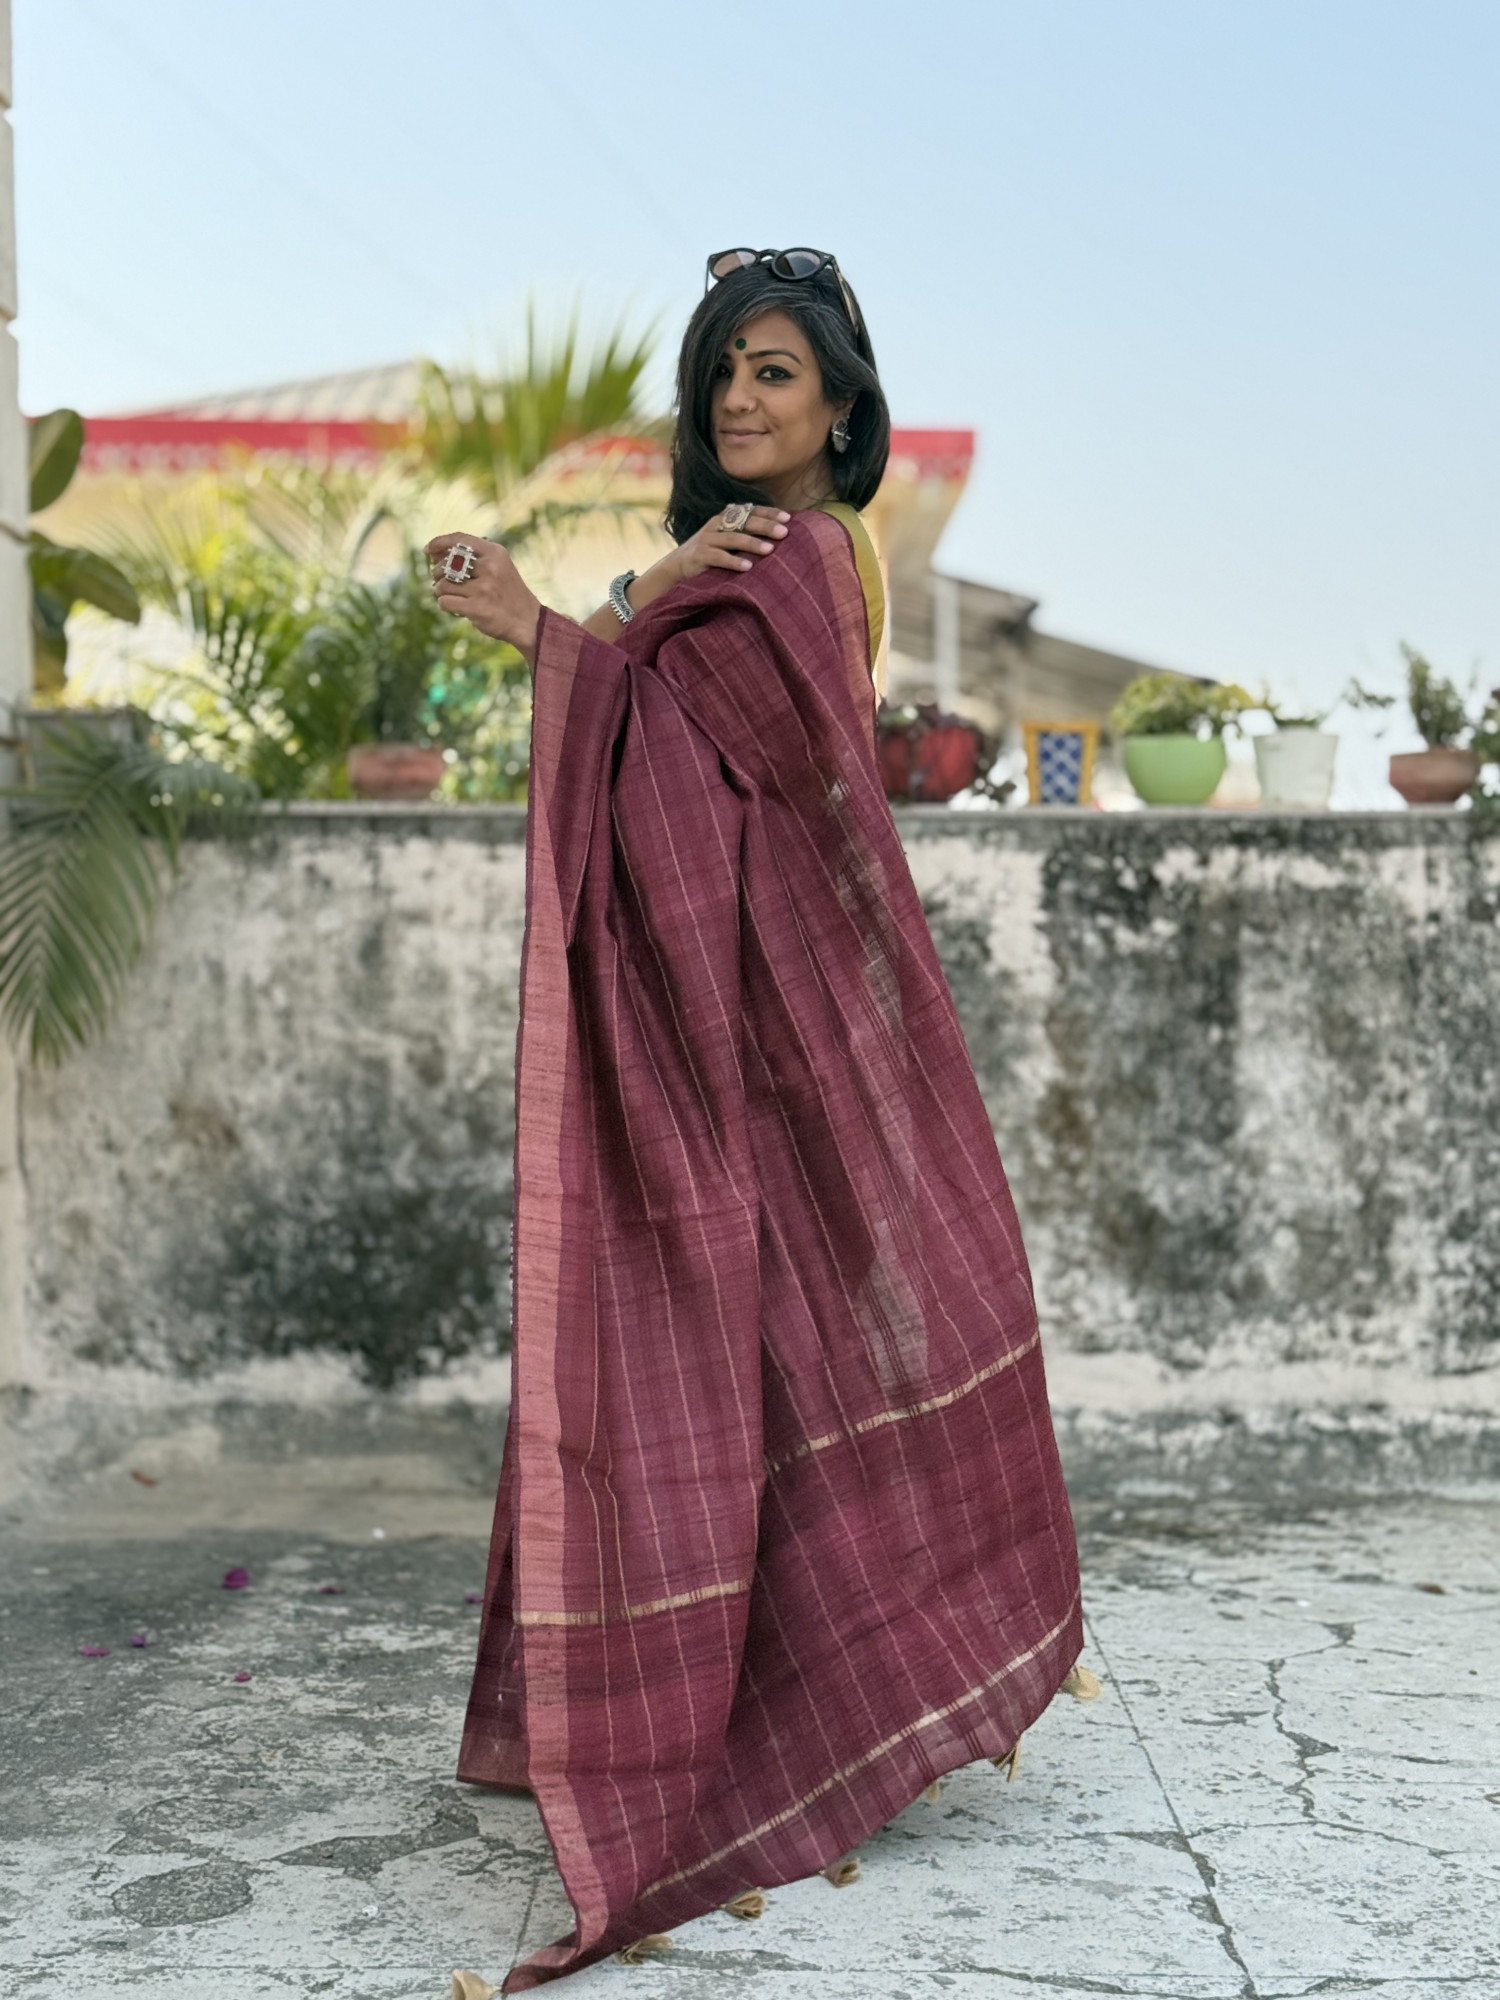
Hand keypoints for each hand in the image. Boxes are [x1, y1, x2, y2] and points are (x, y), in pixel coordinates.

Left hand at [425, 534, 540, 655]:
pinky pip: (445, 602)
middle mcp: (490, 568)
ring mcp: (483, 588)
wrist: (528, 620)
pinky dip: (445, 604)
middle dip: (437, 572)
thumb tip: (431, 552)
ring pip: (443, 584)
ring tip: (450, 595)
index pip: (459, 539)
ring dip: (440, 591)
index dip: (439, 542)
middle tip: (441, 580)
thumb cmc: (506, 592)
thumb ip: (471, 557)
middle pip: (447, 563)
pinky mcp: (477, 608)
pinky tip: (455, 607)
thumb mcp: (498, 566)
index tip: (427, 550)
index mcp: (495, 553)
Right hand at [659, 504, 790, 588]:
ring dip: (752, 544)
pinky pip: (718, 557)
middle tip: (784, 532)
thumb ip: (747, 536)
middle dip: (765, 526)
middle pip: (744, 522)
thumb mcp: (728, 541)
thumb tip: (779, 538)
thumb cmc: (712, 554)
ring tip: (770, 550)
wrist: (678, 566)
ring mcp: (707, 539)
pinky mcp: (699, 556)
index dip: (769, 513)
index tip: (789, 518)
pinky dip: (733, 562)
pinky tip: (748, 568)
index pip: (751, 510)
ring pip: (733, 538)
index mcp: (726, 518)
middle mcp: (717, 524)